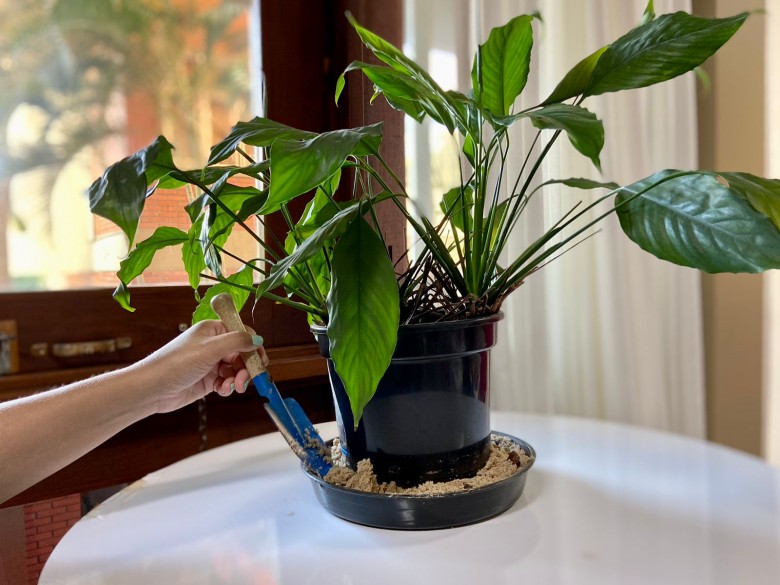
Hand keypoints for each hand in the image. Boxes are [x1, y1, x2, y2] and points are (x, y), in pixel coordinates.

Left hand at [133, 320, 268, 413]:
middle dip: (246, 367)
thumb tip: (259, 339)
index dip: (253, 346)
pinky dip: (228, 387)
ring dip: (238, 379)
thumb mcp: (210, 348)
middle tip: (245, 379)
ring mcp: (211, 363)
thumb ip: (237, 342)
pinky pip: (227, 382)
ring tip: (233, 387)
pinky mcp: (208, 380)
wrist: (153, 388)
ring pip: (236, 369)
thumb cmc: (176, 363)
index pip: (242, 334)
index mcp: (213, 330)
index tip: (261, 360)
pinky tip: (221, 391)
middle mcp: (213, 345)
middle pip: (242, 353)